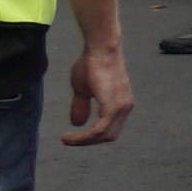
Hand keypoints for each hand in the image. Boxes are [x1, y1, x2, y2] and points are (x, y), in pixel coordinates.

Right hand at [59, 27, 129, 146]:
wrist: (99, 49)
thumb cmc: (91, 64)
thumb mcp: (83, 89)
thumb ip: (82, 106)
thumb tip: (77, 123)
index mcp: (120, 105)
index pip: (109, 129)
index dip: (91, 137)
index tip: (72, 137)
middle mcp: (125, 107)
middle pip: (108, 135)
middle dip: (87, 141)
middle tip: (68, 140)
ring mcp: (121, 107)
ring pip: (104, 135)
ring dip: (83, 141)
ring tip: (66, 140)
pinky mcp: (113, 106)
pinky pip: (100, 129)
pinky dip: (85, 137)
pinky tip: (70, 136)